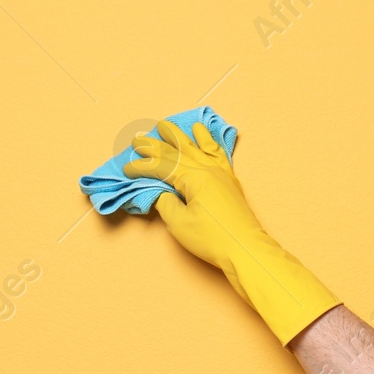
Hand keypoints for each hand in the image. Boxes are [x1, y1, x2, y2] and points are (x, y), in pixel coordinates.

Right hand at [123, 120, 258, 274]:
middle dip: (155, 145)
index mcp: (193, 178)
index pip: (162, 167)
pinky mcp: (229, 180)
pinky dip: (207, 139)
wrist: (246, 249)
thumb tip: (161, 192)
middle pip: (177, 151)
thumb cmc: (212, 239)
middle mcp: (207, 169)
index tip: (127, 169)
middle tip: (137, 138)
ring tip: (165, 125)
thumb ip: (166, 204)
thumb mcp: (180, 224)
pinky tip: (201, 131)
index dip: (142, 167)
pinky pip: (217, 152)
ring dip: (179, 135)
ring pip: (196, 146)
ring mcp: (220, 172)